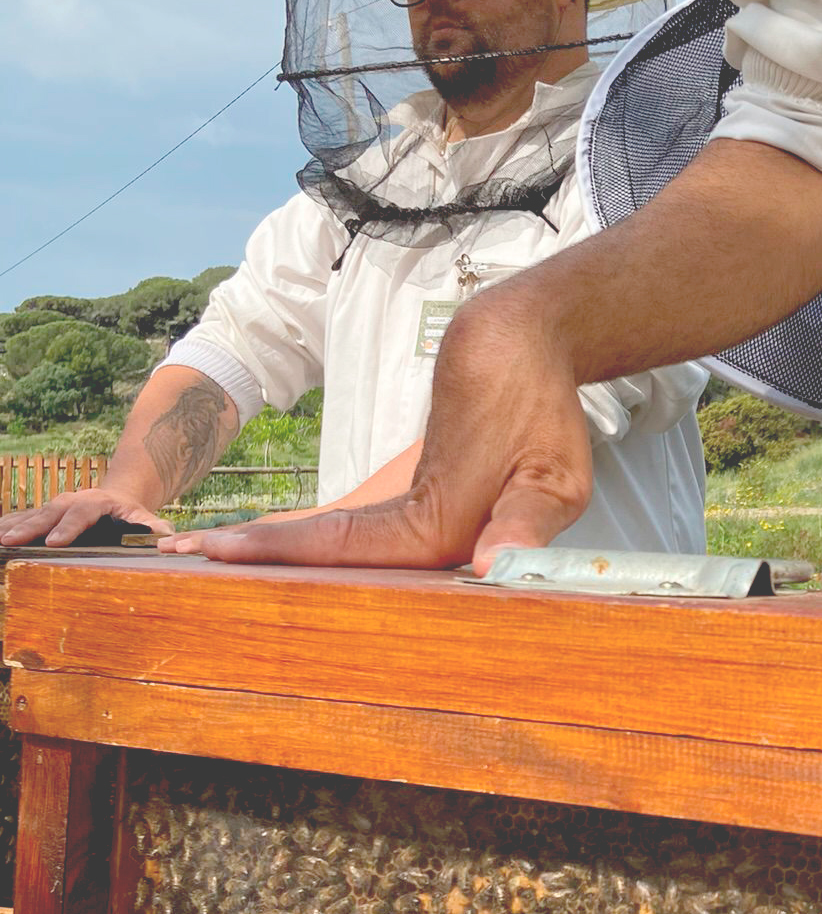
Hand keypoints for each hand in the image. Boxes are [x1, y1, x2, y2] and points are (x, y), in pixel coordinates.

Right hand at [0, 488, 172, 547]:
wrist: (118, 497)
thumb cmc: (132, 513)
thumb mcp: (147, 518)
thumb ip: (155, 528)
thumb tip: (164, 538)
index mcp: (97, 502)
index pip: (82, 513)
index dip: (68, 527)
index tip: (54, 542)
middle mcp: (73, 500)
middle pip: (49, 512)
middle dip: (30, 527)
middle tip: (11, 541)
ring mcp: (56, 505)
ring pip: (32, 514)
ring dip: (12, 526)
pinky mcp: (45, 513)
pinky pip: (22, 517)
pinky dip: (7, 524)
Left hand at [162, 299, 594, 572]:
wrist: (533, 348)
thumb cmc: (543, 403)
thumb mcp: (550, 472)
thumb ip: (524, 522)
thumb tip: (491, 566)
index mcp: (457, 543)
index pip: (360, 557)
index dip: (291, 553)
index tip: (223, 550)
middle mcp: (435, 546)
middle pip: (338, 560)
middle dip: (263, 560)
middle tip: (179, 555)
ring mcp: (424, 526)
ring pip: (337, 546)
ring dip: (273, 549)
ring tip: (196, 550)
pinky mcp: (417, 504)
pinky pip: (352, 527)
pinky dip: (308, 535)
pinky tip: (261, 542)